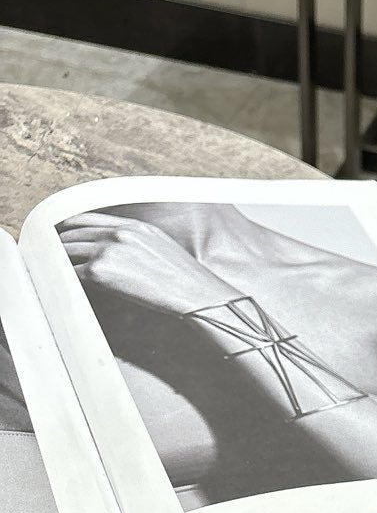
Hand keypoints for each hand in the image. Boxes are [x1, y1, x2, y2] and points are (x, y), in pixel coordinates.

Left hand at [60, 212, 238, 318]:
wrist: (195, 294)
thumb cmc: (186, 279)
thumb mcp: (162, 247)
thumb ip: (135, 241)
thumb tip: (114, 252)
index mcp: (132, 225)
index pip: (86, 219)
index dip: (67, 227)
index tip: (57, 236)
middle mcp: (117, 233)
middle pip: (71, 234)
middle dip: (56, 245)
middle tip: (45, 256)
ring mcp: (106, 250)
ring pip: (66, 251)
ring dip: (56, 262)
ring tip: (48, 272)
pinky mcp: (99, 272)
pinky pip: (70, 272)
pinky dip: (62, 278)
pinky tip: (60, 285)